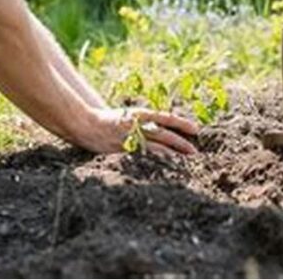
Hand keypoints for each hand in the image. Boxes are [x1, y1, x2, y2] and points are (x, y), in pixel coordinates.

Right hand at [79, 107, 200, 156]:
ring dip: (172, 155)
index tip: (196, 129)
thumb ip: (145, 122)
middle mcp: (137, 125)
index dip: (181, 123)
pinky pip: (143, 157)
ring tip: (185, 162)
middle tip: (195, 152)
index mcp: (140, 114)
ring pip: (155, 147)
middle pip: (164, 134)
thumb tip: (165, 128)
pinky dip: (155, 163)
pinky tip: (165, 169)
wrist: (86, 124)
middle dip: (181, 143)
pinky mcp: (123, 150)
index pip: (165, 117)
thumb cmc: (110, 120)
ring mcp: (130, 138)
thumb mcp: (129, 117)